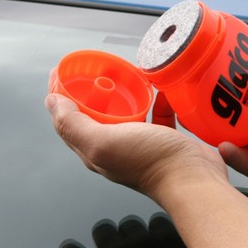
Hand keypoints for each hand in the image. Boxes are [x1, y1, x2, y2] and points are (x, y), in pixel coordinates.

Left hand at [46, 85, 227, 198]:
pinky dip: (158, 99)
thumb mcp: (103, 141)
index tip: (59, 71)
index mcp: (95, 150)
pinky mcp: (165, 139)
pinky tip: (162, 87)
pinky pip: (158, 114)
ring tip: (127, 73)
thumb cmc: (150, 160)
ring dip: (125, 93)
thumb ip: (74, 124)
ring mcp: (140, 144)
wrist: (195, 178)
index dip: (60, 95)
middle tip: (93, 68)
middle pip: (95, 114)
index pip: (68, 120)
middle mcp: (115, 148)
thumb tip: (52, 103)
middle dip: (89, 90)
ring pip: (126, 113)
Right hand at [57, 214, 230, 247]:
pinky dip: (156, 231)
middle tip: (111, 246)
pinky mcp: (168, 236)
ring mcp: (144, 243)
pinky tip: (159, 241)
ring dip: (130, 233)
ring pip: (130, 225)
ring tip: (138, 244)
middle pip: (101, 229)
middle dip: (101, 235)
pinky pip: (156, 223)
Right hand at [219, 40, 247, 209]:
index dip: (236, 51)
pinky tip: (226, 145)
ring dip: (217, 118)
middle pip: (234, 94)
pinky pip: (238, 157)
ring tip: (205, 110)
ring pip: (230, 125)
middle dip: (218, 85)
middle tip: (204, 78)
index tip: (218, 41)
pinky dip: (229, 151)